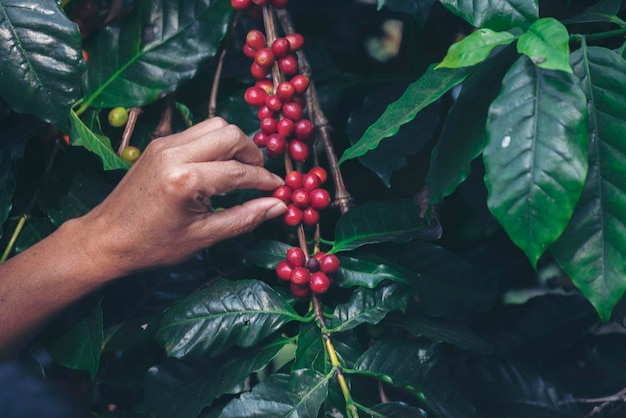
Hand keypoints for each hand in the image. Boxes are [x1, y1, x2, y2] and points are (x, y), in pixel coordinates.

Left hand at [76, 117, 285, 275]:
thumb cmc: (152, 245)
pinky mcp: (159, 144)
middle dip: (252, 154)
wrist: (106, 238)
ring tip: (241, 170)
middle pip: (230, 134)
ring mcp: (164, 144)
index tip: (279, 189)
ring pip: (215, 125)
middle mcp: (174, 154)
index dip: (264, 181)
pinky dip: (216, 144)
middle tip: (259, 178)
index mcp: (184, 180)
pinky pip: (198, 132)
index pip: (238, 172)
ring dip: (234, 144)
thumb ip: (245, 218)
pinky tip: (218, 167)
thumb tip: (279, 206)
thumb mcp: (203, 237)